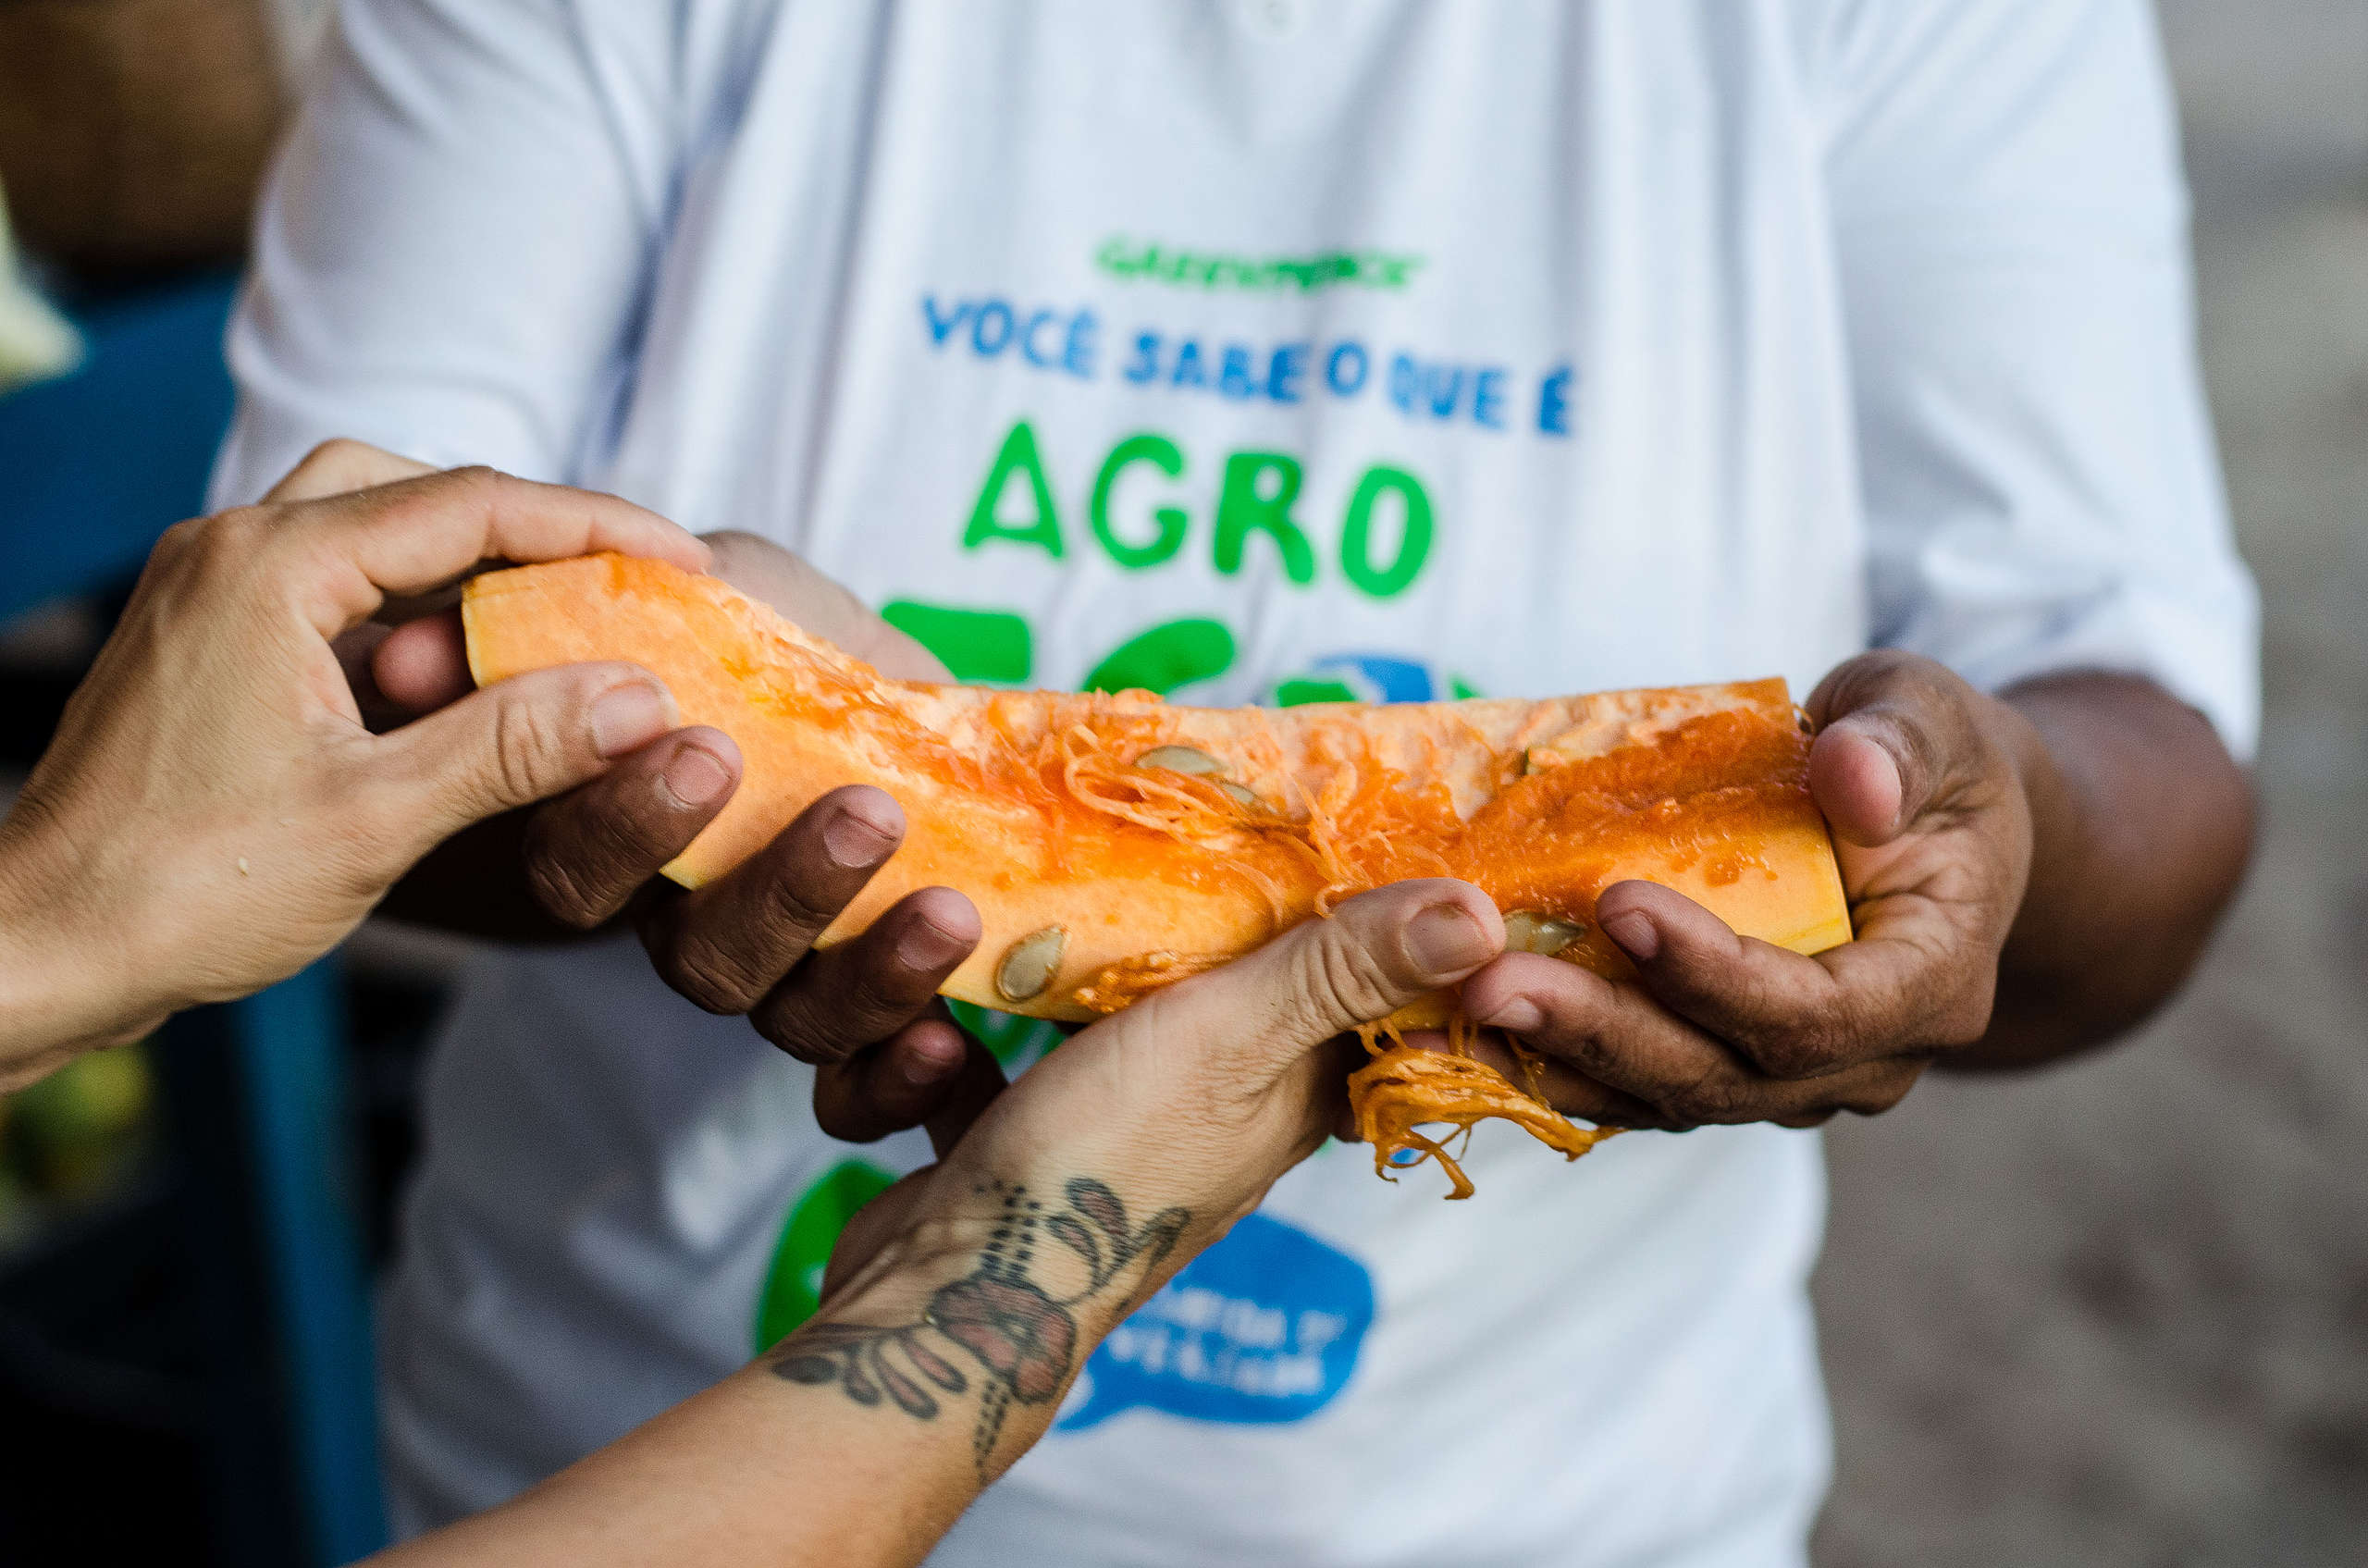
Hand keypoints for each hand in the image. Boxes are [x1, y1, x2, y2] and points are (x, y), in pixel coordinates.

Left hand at [0, 448, 708, 1085]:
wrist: (38, 950)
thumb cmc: (183, 887)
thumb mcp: (377, 817)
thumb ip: (515, 745)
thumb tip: (644, 699)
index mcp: (272, 567)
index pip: (472, 505)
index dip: (595, 526)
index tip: (685, 559)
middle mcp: (232, 551)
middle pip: (417, 491)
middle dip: (530, 531)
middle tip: (621, 585)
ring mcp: (209, 593)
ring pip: (369, 532)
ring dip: (466, 572)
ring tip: (555, 631)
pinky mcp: (205, 643)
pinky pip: (331, 591)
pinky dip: (410, 617)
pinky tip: (461, 685)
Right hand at [359, 524, 997, 1124]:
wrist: (910, 684)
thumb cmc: (782, 633)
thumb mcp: (704, 592)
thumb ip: (593, 608)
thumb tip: (410, 653)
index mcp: (627, 835)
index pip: (583, 868)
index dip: (630, 825)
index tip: (706, 749)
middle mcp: (691, 924)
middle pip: (700, 962)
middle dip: (786, 892)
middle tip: (866, 814)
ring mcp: (784, 974)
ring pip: (793, 1018)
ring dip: (872, 971)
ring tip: (947, 908)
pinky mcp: (874, 1001)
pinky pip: (862, 1086)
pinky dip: (900, 1080)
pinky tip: (949, 1043)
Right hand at [819, 880, 1505, 1309]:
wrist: (953, 1301)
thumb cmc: (1106, 1165)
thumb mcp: (1234, 1039)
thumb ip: (1340, 971)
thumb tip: (1480, 914)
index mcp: (1297, 1098)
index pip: (1375, 1003)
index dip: (1382, 924)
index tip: (1362, 829)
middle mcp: (1224, 1122)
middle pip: (1250, 1002)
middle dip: (1229, 919)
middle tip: (1205, 819)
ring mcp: (1121, 1137)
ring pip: (1123, 1029)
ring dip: (1093, 969)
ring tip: (1073, 884)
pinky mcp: (1027, 1148)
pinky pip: (1016, 1074)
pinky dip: (984, 1040)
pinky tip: (949, 1003)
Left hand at [1459, 651, 2035, 1129]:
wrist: (1931, 824)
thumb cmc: (1928, 761)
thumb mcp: (1932, 717)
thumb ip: (1900, 742)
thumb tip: (1853, 777)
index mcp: (1931, 983)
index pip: (1820, 1013)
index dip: (1714, 975)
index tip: (1618, 907)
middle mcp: (1863, 1059)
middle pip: (1723, 1076)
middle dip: (1601, 1032)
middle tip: (1488, 985)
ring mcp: (1790, 1080)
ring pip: (1664, 1097)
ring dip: (1550, 1064)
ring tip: (1442, 1027)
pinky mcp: (1723, 1069)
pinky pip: (1631, 1087)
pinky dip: (1546, 1068)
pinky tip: (1454, 1043)